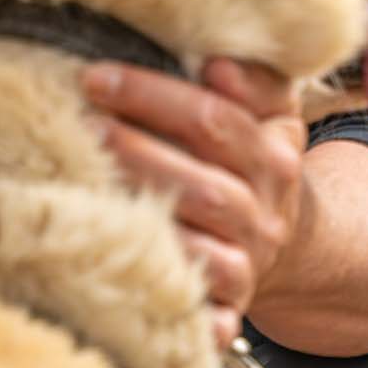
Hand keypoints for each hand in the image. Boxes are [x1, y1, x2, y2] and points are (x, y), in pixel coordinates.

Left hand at [82, 58, 308, 347]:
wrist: (285, 236)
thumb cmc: (252, 157)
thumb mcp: (270, 111)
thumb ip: (253, 79)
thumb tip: (217, 62)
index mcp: (274, 155)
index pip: (215, 120)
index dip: (153, 97)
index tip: (96, 77)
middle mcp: (264, 211)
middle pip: (202, 186)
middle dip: (137, 154)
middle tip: (83, 128)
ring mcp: (248, 262)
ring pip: (196, 245)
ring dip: (141, 216)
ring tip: (87, 184)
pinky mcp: (230, 306)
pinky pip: (198, 304)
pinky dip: (167, 289)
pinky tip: (124, 264)